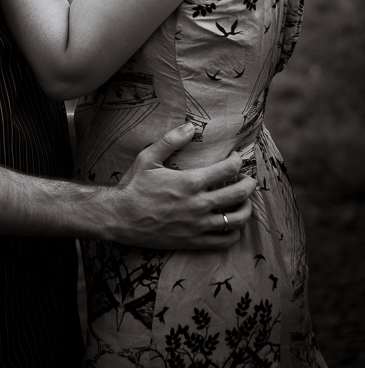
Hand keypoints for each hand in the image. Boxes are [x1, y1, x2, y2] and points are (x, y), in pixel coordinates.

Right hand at [107, 123, 255, 249]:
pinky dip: (234, 233)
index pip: (228, 169)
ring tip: (244, 202)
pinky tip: (231, 225)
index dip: (238, 161)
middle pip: (239, 194)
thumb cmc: (134, 186)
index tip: (237, 158)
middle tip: (248, 179)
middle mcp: (199, 204)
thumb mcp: (148, 158)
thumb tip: (190, 126)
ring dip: (246, 209)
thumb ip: (171, 140)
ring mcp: (198, 226)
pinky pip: (224, 241)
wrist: (120, 218)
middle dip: (249, 183)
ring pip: (236, 220)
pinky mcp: (193, 241)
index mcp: (190, 182)